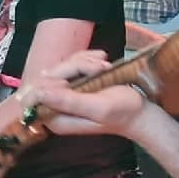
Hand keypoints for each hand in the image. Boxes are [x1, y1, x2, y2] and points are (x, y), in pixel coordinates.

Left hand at [19, 50, 146, 136]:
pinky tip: (104, 60)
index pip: (37, 92)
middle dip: (77, 66)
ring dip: (86, 61)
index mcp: (56, 119)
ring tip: (106, 66)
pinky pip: (72, 63)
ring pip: (63, 65)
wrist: (141, 109)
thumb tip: (38, 94)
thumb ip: (69, 102)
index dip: (54, 78)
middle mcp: (55, 107)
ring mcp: (64, 95)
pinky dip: (89, 58)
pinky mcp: (75, 84)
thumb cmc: (124, 111)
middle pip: (50, 75)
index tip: (81, 75)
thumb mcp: (99, 107)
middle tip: (102, 67)